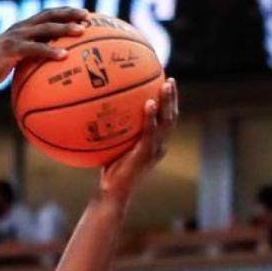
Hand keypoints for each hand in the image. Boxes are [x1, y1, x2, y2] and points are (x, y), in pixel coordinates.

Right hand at [0, 7, 88, 89]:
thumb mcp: (11, 63)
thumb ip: (27, 60)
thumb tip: (45, 72)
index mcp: (20, 29)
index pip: (45, 14)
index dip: (64, 11)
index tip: (83, 13)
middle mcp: (18, 28)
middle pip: (48, 15)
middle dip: (69, 13)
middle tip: (88, 15)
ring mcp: (14, 37)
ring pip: (44, 28)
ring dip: (64, 28)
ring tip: (81, 31)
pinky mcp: (11, 49)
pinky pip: (35, 48)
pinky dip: (50, 50)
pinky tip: (64, 56)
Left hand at [101, 78, 177, 201]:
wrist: (114, 191)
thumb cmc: (111, 171)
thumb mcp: (115, 148)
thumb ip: (115, 133)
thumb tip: (98, 114)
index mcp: (155, 143)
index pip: (167, 119)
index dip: (169, 102)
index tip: (166, 84)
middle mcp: (160, 145)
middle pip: (172, 116)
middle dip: (173, 97)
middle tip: (170, 79)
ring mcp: (155, 149)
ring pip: (167, 121)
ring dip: (168, 102)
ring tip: (166, 85)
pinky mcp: (146, 153)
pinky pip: (151, 132)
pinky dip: (151, 117)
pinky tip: (149, 103)